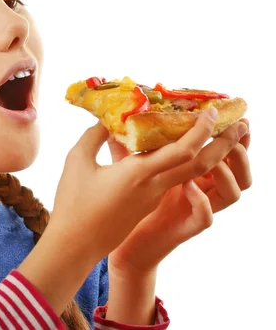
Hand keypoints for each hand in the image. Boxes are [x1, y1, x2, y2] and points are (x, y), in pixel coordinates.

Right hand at [49, 108, 241, 264]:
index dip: (201, 130)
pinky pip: (174, 180)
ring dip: (212, 155)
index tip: (212, 111)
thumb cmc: (73, 203)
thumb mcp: (77, 161)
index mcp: (139, 174)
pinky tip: (180, 150)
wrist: (75, 244)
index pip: (183, 151)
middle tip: (241, 124)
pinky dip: (187, 163)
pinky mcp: (148, 205)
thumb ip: (94, 136)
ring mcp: (153, 198)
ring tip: (220, 136)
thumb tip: (107, 121)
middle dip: (224, 145)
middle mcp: (154, 187)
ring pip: (191, 174)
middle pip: (200, 166)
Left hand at [108, 118, 250, 273]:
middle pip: (238, 171)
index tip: (236, 117)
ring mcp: (196, 209)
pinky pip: (206, 217)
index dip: (235, 137)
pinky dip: (202, 201)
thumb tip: (116, 117)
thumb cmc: (126, 202)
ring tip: (214, 159)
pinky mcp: (185, 228)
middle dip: (240, 150)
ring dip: (228, 174)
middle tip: (236, 131)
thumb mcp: (129, 167)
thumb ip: (128, 146)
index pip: (223, 153)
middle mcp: (201, 190)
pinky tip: (188, 186)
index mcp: (192, 173)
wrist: (120, 239)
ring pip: (232, 194)